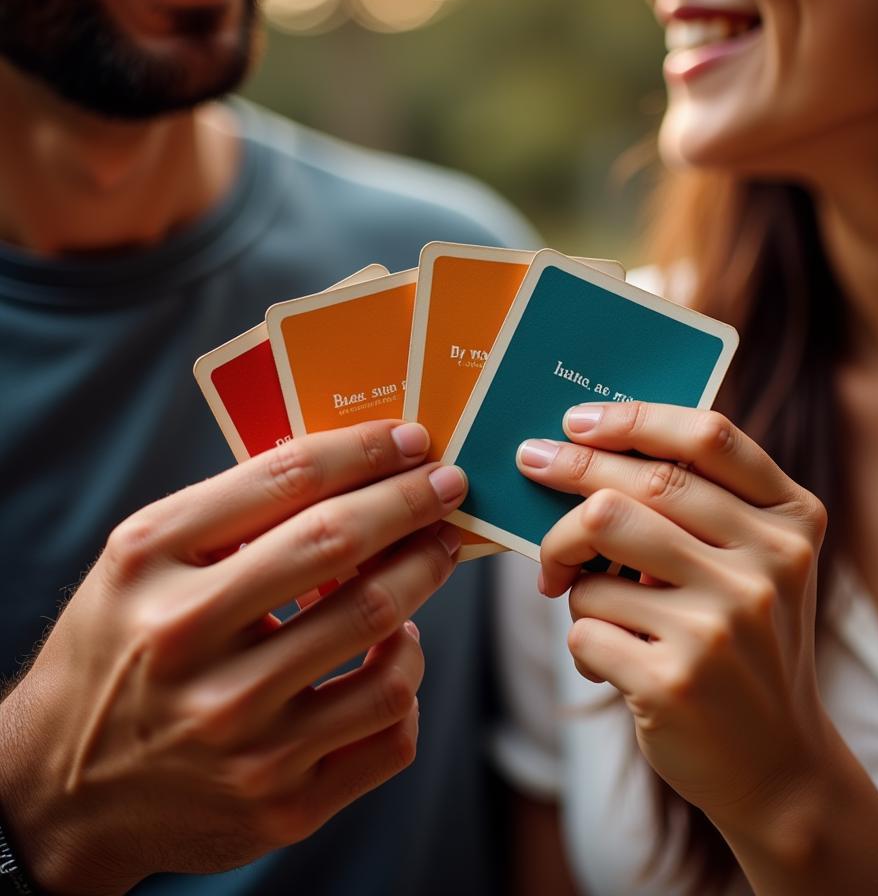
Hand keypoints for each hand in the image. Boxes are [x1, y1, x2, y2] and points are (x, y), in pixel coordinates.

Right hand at [0, 420, 466, 894]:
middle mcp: (189, 647)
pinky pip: (390, 731)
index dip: (364, 451)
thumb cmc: (122, 647)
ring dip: (423, 585)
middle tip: (448, 487)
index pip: (284, 480)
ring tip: (426, 565)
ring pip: (383, 636)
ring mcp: (238, 734)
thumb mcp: (143, 561)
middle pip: (339, 548)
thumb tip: (353, 467)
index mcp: (150, 565)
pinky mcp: (280, 802)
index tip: (413, 440)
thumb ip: (232, 510)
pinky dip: (408, 681)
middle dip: (412, 504)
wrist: (64, 788)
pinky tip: (394, 657)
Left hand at [516, 402, 829, 834]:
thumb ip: (705, 507)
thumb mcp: (757, 566)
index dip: (635, 418)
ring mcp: (723, 625)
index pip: (710, 437)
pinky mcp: (674, 680)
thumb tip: (587, 454)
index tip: (578, 420)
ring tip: (590, 600)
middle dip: (570, 473)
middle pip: (639, 487)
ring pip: (596, 560)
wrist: (779, 766)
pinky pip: (583, 626)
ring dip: (574, 576)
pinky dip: (582, 640)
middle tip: (532, 464)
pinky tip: (614, 663)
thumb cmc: (748, 645)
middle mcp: (768, 565)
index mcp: (793, 521)